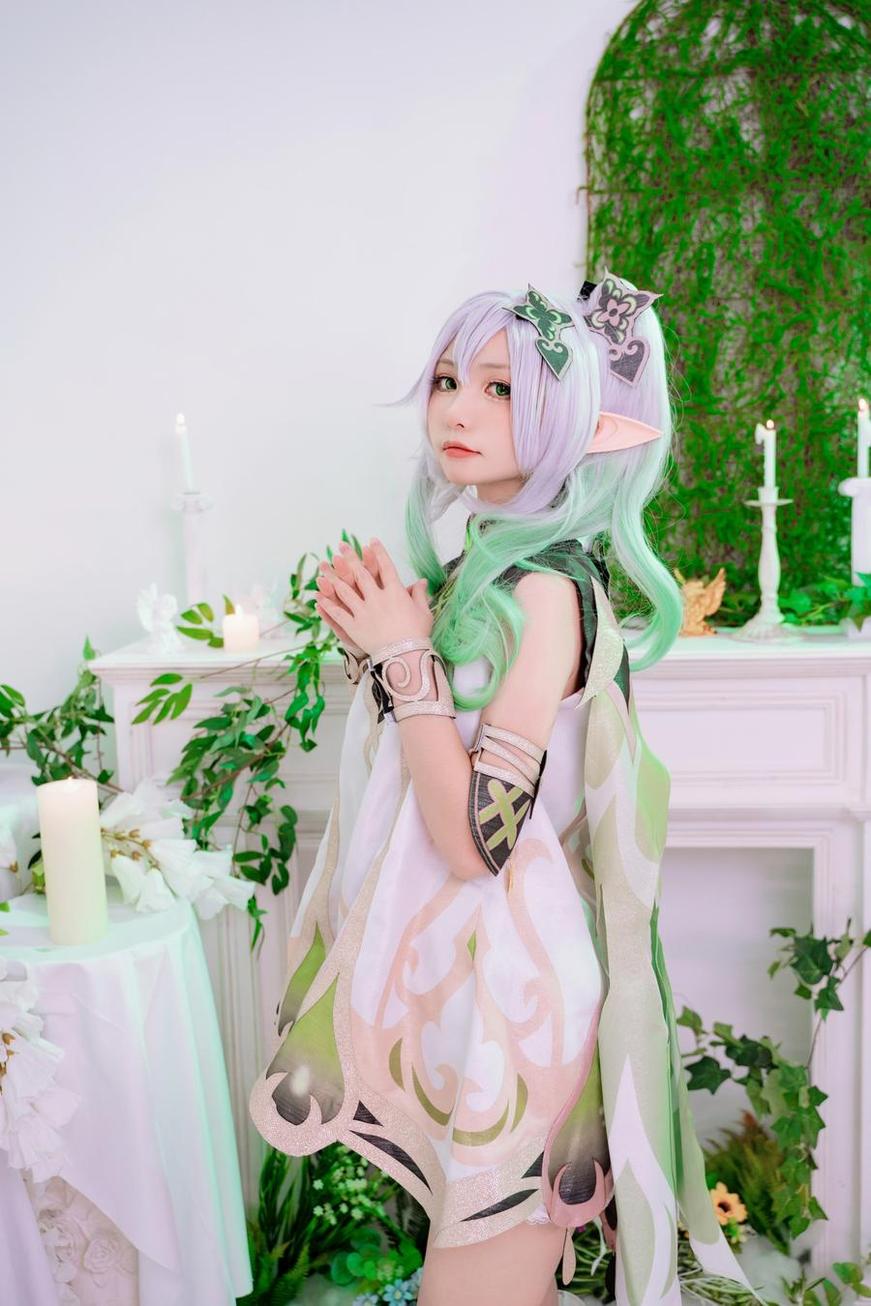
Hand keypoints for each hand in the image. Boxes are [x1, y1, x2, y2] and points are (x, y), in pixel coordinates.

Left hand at [315, 539, 432, 656]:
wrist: (405, 656)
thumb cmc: (418, 634)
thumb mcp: (423, 613)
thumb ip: (419, 594)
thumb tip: (421, 581)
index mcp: (395, 593)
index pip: (386, 568)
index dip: (378, 553)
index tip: (371, 541)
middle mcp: (377, 598)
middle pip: (361, 574)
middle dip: (350, 558)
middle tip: (341, 546)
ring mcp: (364, 612)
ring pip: (345, 591)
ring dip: (333, 577)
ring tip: (323, 566)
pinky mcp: (354, 626)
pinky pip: (338, 613)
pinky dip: (327, 604)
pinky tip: (318, 596)